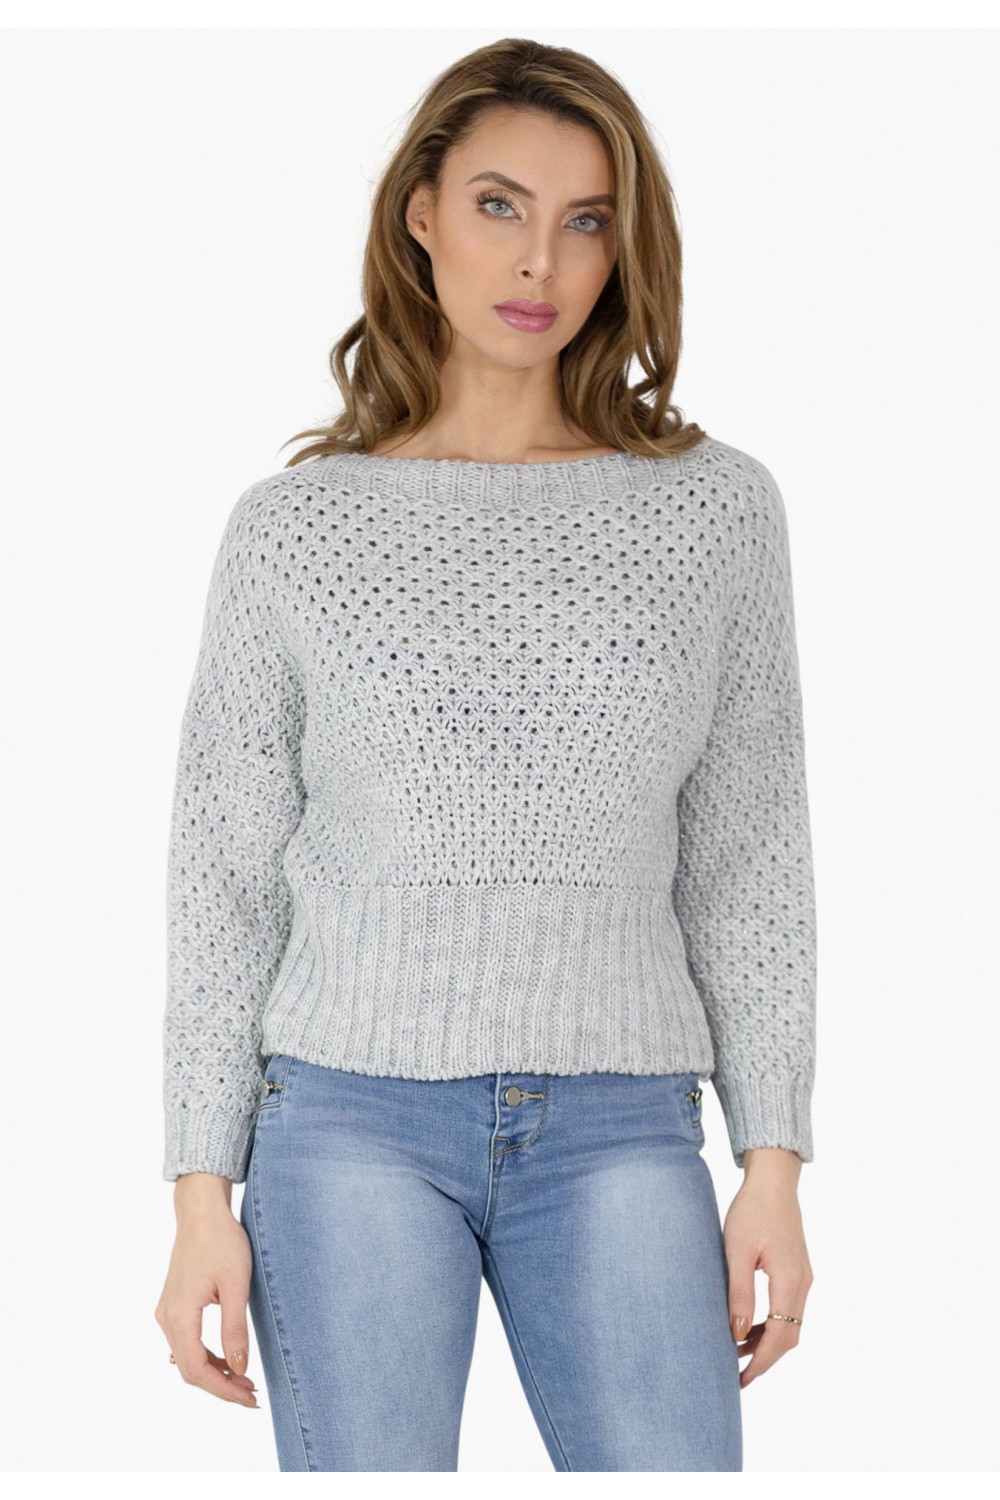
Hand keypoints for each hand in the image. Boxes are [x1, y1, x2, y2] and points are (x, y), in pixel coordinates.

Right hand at [155, 1181, 258, 1407]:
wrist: (202, 1213)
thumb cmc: (222, 1242)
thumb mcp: (236, 1285)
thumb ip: (235, 1328)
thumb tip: (238, 1369)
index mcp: (180, 1314)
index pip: (196, 1369)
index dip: (223, 1389)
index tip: (250, 1397)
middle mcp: (167, 1317)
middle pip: (189, 1369)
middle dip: (220, 1386)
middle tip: (252, 1393)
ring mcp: (168, 1312)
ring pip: (187, 1357)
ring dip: (214, 1373)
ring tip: (245, 1379)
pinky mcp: (174, 1306)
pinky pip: (187, 1342)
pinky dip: (207, 1356)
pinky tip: (229, 1358)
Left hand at [723, 1149, 813, 1387]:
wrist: (773, 1181)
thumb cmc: (752, 1210)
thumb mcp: (737, 1250)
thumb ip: (739, 1292)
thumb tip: (737, 1333)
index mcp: (790, 1279)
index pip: (780, 1336)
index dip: (761, 1362)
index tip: (741, 1380)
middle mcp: (803, 1283)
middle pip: (789, 1335)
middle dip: (765, 1359)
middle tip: (738, 1376)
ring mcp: (803, 1277)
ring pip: (790, 1323)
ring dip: (767, 1342)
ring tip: (737, 1353)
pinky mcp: (797, 1270)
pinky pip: (788, 1308)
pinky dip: (771, 1324)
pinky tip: (749, 1326)